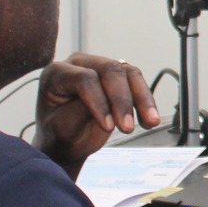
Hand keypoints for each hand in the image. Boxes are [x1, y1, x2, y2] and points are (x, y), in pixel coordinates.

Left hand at [35, 53, 161, 174]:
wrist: (66, 142)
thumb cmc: (58, 135)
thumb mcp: (61, 129)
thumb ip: (78, 113)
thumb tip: (106, 104)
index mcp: (57, 73)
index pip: (84, 78)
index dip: (99, 102)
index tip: (109, 128)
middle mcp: (79, 64)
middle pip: (110, 70)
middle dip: (122, 100)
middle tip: (128, 128)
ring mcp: (100, 67)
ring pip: (129, 73)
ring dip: (142, 99)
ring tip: (150, 123)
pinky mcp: (118, 76)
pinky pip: (137, 82)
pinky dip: (146, 102)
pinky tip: (149, 121)